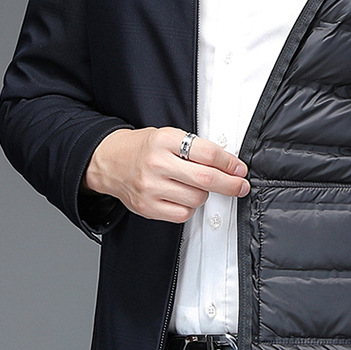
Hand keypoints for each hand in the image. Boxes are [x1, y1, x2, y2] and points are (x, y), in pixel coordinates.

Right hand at [82, 127, 249, 222]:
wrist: (109, 161)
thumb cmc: (144, 148)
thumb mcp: (169, 136)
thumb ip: (196, 148)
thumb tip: (230, 166)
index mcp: (165, 140)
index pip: (208, 153)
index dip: (230, 163)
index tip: (239, 168)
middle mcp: (157, 163)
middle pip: (206, 179)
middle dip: (230, 184)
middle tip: (241, 185)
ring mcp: (150, 187)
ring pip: (197, 199)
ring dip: (205, 195)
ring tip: (196, 186)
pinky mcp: (147, 207)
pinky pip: (183, 213)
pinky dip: (190, 207)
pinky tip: (183, 197)